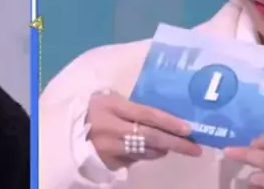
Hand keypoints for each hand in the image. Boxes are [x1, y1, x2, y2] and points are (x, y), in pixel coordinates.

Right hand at [85, 90, 202, 170]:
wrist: (68, 131)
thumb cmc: (93, 109)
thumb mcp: (109, 99)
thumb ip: (132, 105)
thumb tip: (161, 115)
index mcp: (112, 106)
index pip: (147, 114)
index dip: (169, 122)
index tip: (188, 129)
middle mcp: (112, 128)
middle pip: (151, 137)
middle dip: (176, 143)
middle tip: (195, 148)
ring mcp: (111, 148)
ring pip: (146, 152)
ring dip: (163, 150)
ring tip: (172, 146)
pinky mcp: (110, 163)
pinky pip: (135, 160)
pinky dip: (146, 155)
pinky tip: (150, 149)